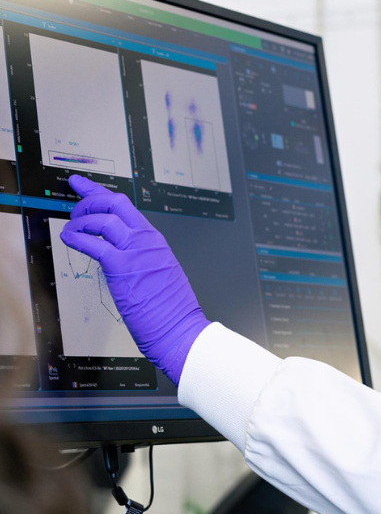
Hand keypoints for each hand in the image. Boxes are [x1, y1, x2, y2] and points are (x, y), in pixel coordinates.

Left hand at [60, 175, 209, 385]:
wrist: (179, 328)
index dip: (99, 192)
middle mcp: (147, 240)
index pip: (125, 206)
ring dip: (80, 220)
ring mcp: (136, 252)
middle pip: (115, 203)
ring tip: (71, 229)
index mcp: (155, 240)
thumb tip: (117, 252)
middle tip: (75, 207)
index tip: (82, 185)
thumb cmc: (170, 309)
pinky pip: (95, 244)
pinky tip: (69, 239)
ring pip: (103, 219)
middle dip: (89, 200)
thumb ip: (141, 257)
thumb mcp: (160, 271)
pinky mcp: (123, 268)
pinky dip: (77, 237)